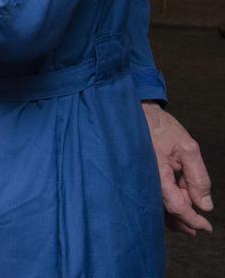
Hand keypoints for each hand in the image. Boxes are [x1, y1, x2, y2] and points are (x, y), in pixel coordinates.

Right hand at [143, 102, 212, 235]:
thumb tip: (205, 204)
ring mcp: (141, 179)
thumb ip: (198, 178)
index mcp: (159, 175)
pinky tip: (173, 204)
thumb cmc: (159, 127)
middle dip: (184, 222)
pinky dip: (164, 205)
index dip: (193, 219)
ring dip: (173, 216)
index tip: (206, 227)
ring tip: (188, 222)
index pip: (178, 207)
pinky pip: (151, 196)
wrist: (135, 112)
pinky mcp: (138, 175)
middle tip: (199, 229)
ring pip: (158, 206)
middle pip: (166, 211)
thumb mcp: (188, 149)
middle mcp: (146, 181)